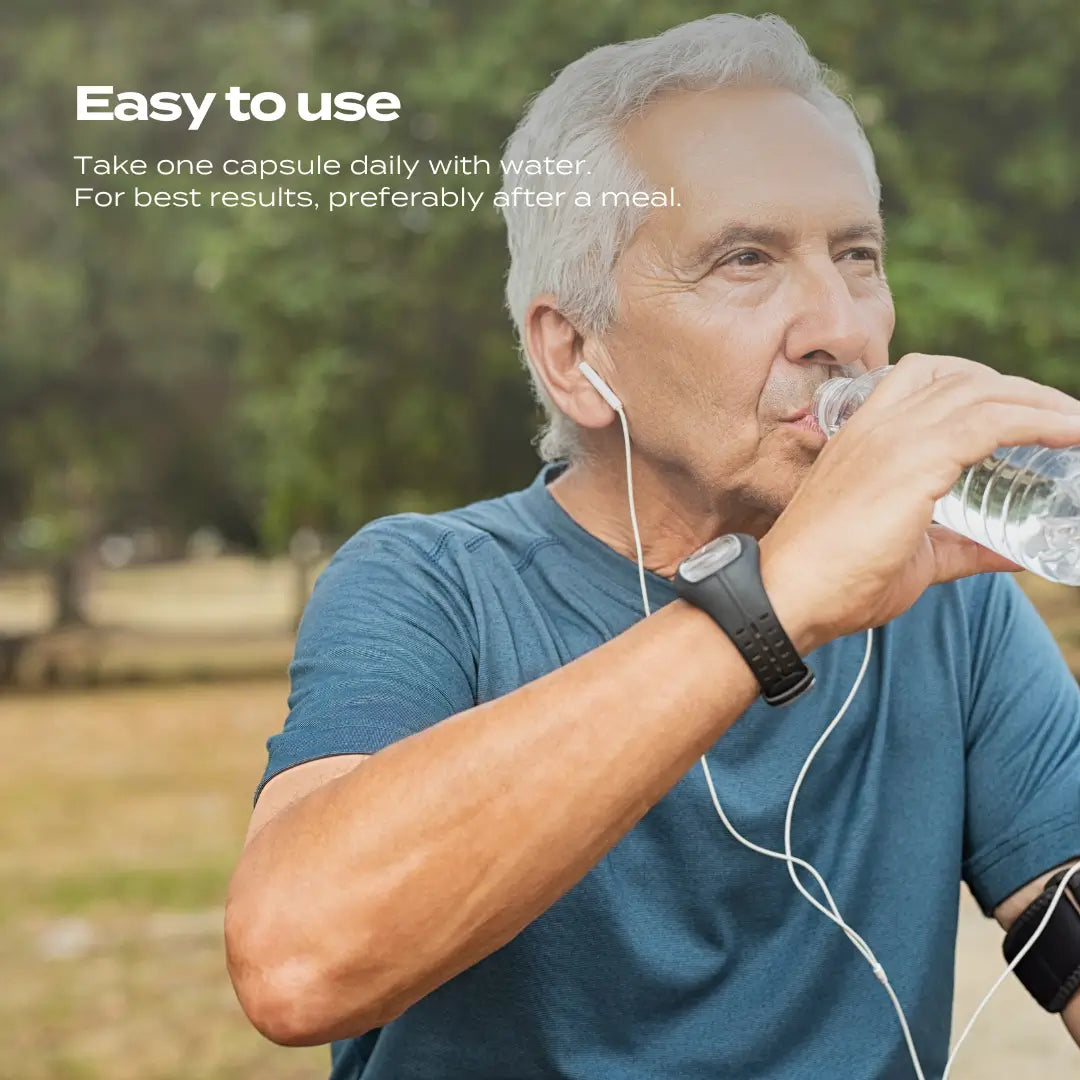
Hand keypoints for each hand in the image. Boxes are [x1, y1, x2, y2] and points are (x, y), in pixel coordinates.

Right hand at [759, 353, 1079, 650]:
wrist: (788, 595)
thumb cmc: (834, 581)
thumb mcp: (910, 557)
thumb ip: (960, 547)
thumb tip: (1013, 554)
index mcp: (863, 437)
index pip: (922, 377)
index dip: (976, 382)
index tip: (1018, 408)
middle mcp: (877, 426)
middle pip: (960, 377)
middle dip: (1018, 389)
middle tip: (1061, 417)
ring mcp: (893, 438)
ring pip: (982, 392)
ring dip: (1039, 401)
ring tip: (1075, 424)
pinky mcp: (913, 462)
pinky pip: (990, 423)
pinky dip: (1038, 421)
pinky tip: (1070, 434)